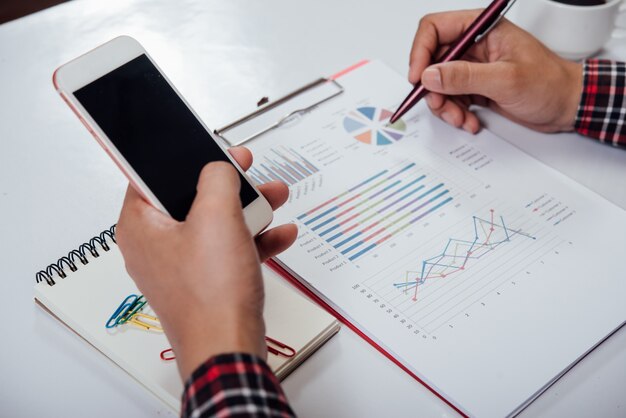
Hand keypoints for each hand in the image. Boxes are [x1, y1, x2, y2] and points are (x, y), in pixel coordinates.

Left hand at [116, 147, 296, 380]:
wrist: (228, 347)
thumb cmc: (211, 293)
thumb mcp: (217, 217)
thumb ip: (217, 179)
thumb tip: (219, 168)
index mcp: (141, 226)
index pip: (153, 176)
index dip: (185, 159)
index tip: (211, 151)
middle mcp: (156, 246)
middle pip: (191, 198)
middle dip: (230, 186)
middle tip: (250, 173)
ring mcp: (181, 265)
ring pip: (214, 224)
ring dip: (248, 210)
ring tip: (275, 197)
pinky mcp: (204, 281)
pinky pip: (227, 250)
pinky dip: (253, 240)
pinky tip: (280, 234)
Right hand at [409, 10, 582, 133]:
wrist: (567, 105)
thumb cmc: (549, 84)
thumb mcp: (505, 80)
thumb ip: (464, 76)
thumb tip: (431, 75)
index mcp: (482, 29)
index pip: (435, 29)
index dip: (421, 52)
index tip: (419, 77)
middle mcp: (474, 45)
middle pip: (432, 60)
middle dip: (433, 87)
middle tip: (440, 104)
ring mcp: (473, 67)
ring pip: (439, 84)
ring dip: (444, 105)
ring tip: (460, 118)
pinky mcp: (475, 87)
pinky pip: (451, 98)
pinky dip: (455, 113)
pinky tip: (469, 120)